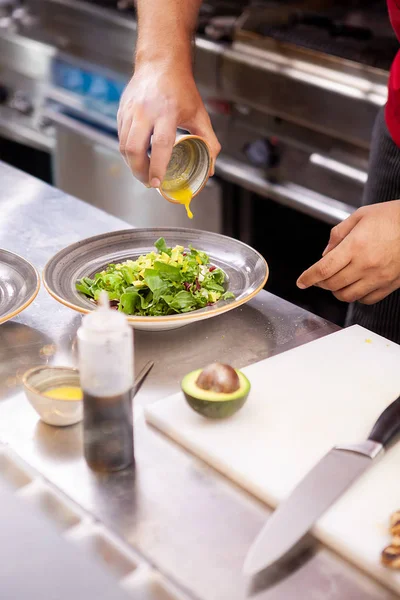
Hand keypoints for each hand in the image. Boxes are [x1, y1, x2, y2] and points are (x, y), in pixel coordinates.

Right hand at [117, 60, 220, 186]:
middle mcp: (145, 111)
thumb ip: (208, 141)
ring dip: (132, 164)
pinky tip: (137, 158)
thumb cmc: (181, 90)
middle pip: (134, 149)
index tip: (157, 183)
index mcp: (167, 112)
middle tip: (148, 182)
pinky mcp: (122, 111)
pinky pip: (120, 137)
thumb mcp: (200, 114)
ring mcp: (130, 111)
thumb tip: (211, 169)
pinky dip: (127, 152)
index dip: (157, 167)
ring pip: (124, 146)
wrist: (160, 63)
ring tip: (143, 173)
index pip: (160, 145)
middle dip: (139, 171)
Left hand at [296, 200, 399, 304]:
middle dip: (320, 283)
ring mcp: (379, 277)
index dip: (308, 278)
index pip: (323, 269)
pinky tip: (355, 285)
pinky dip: (356, 296)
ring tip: (336, 281)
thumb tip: (325, 253)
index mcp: (356, 246)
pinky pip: (366, 299)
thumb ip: (338, 234)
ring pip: (347, 296)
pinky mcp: (390, 284)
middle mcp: (366, 264)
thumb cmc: (393, 216)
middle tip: (318, 278)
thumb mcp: (360, 216)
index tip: (301, 282)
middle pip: (332, 285)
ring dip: (336, 291)